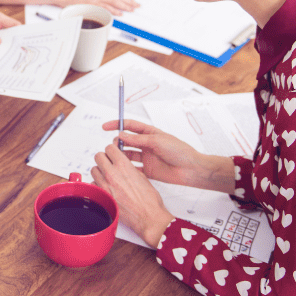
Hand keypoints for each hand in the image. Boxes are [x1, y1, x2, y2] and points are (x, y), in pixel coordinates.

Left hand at [92, 142, 173, 247]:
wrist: (148, 217)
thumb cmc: (149, 200)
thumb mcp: (142, 176)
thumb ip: (129, 168)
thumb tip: (122, 164)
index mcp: (124, 165)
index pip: (109, 148)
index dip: (112, 150)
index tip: (113, 154)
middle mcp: (112, 173)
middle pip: (98, 156)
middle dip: (104, 159)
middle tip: (108, 163)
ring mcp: (105, 185)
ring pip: (93, 170)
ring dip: (99, 171)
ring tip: (107, 176)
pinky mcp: (102, 196)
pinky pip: (93, 185)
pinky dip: (98, 185)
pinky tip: (106, 188)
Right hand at [101, 119, 234, 192]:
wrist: (190, 169)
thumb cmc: (179, 151)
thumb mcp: (157, 141)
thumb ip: (138, 139)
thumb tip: (121, 135)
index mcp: (150, 133)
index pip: (130, 126)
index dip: (117, 125)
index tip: (105, 127)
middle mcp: (147, 145)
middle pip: (127, 141)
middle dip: (118, 141)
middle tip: (115, 146)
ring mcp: (147, 157)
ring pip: (128, 154)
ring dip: (121, 154)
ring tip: (116, 157)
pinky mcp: (148, 170)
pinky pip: (133, 169)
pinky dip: (127, 168)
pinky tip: (122, 168)